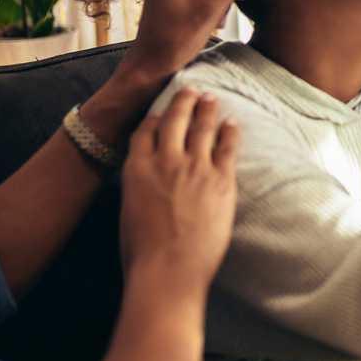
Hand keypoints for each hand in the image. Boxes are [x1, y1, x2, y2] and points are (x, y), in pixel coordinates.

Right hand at [119, 85, 238, 283]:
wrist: (167, 272)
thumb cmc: (143, 254)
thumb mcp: (129, 213)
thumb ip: (139, 190)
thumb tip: (147, 185)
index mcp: (137, 169)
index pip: (146, 131)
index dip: (156, 119)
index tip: (162, 113)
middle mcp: (165, 162)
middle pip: (174, 120)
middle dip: (183, 100)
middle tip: (190, 88)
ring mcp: (195, 169)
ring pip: (202, 127)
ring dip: (206, 109)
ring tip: (210, 98)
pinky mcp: (220, 181)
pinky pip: (227, 147)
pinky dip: (229, 132)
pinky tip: (232, 123)